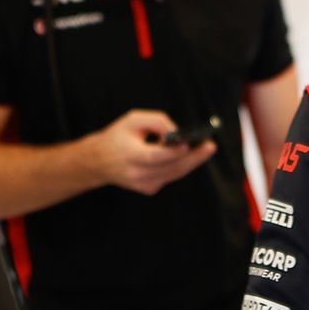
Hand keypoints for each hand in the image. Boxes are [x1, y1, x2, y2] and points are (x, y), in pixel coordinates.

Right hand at [84, 109, 217, 195]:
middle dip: (193, 157)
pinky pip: (169, 176)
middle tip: (210, 146)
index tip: (188, 144)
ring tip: (206, 149)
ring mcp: (143, 185)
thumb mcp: (133, 120)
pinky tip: (188, 155)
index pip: (154, 157)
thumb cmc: (118, 136)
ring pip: (174, 174)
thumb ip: (157, 122)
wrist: (98, 162)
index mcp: (129, 156)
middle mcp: (136, 174)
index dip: (172, 152)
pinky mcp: (148, 189)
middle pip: (170, 168)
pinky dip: (179, 166)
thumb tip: (178, 133)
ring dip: (191, 162)